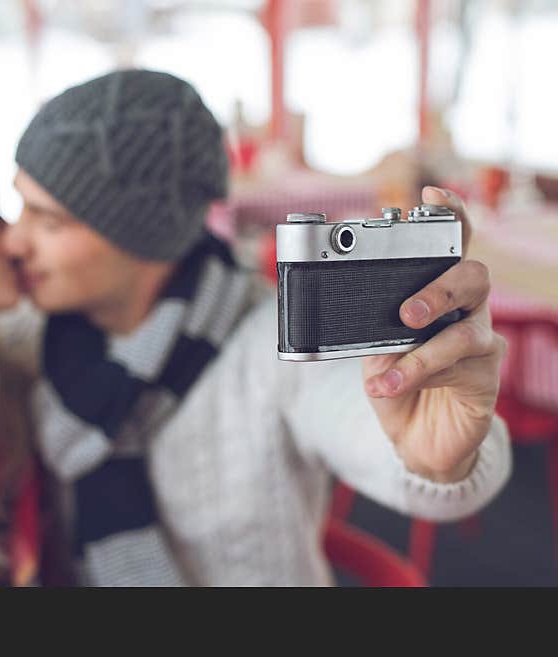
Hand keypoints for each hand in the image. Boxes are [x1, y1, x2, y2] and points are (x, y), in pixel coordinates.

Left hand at [362, 186, 506, 482]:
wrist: (415, 439)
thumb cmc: (396, 381)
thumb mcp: (372, 346)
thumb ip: (369, 322)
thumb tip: (352, 306)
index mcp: (436, 291)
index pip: (452, 244)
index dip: (450, 214)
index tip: (432, 193)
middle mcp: (465, 310)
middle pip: (472, 278)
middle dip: (440, 289)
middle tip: (407, 313)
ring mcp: (480, 342)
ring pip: (465, 331)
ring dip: (420, 352)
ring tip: (384, 369)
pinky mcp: (486, 377)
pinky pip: (459, 371)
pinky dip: (417, 378)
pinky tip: (389, 386)